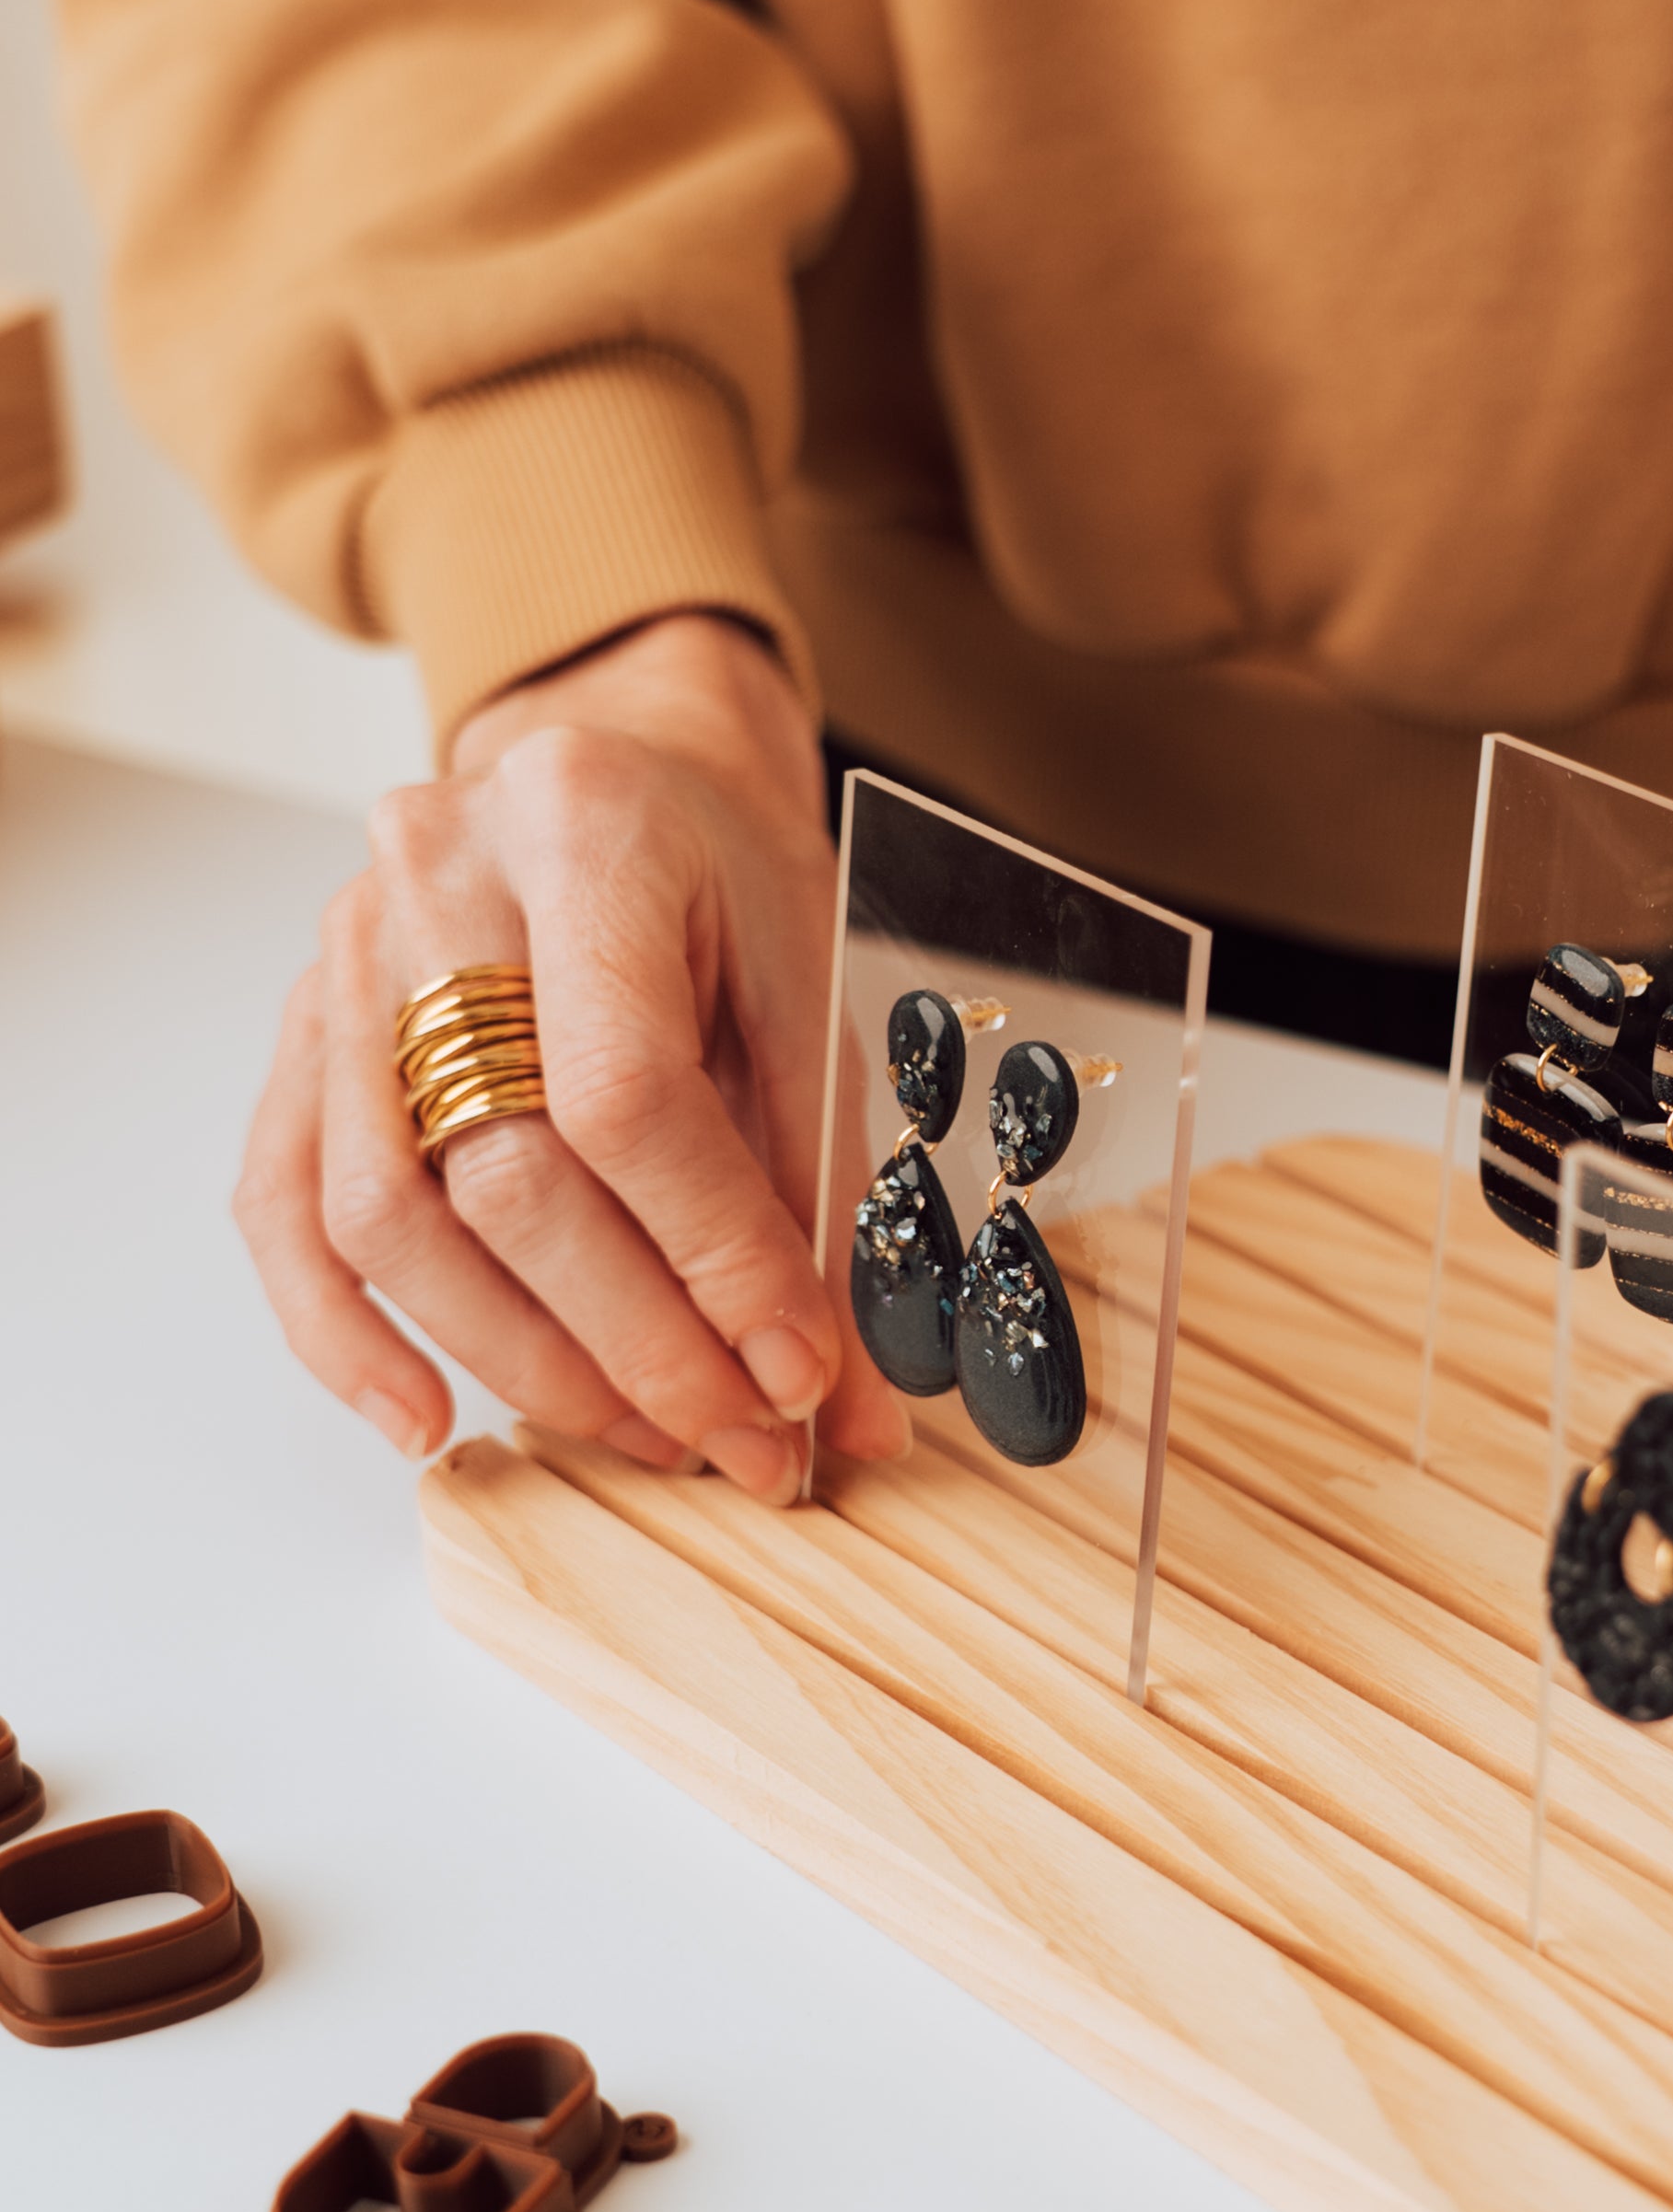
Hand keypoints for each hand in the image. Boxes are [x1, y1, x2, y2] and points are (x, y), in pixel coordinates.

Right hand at [235, 611, 903, 1496]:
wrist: (617, 772)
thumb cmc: (720, 876)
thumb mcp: (811, 985)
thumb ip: (826, 1185)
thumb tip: (848, 1397)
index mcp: (585, 829)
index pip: (626, 1093)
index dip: (713, 1257)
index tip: (794, 1373)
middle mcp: (435, 880)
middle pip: (504, 1171)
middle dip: (634, 1342)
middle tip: (735, 1439)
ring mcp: (344, 956)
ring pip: (390, 1213)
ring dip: (520, 1360)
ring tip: (640, 1433)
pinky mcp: (299, 1031)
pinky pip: (284, 1206)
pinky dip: (344, 1335)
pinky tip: (425, 1417)